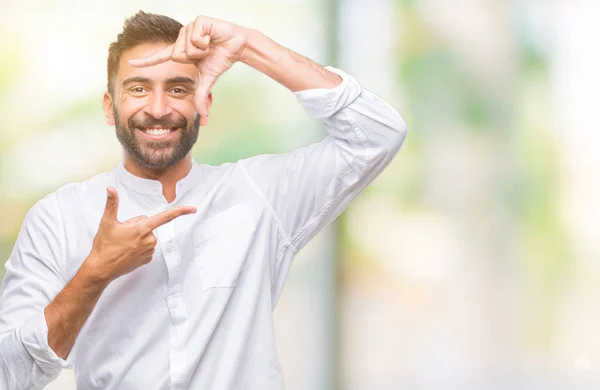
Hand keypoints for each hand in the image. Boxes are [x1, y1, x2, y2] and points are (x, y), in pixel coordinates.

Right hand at [85, 187, 195, 282]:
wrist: (101, 269)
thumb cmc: (104, 246)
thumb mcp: (107, 222)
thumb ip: (112, 204)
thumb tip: (111, 189)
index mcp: (142, 229)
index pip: (165, 217)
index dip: (180, 211)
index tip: (192, 209)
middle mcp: (149, 240)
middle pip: (148, 225)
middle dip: (137, 226)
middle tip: (122, 234)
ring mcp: (149, 251)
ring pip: (147, 236)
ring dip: (137, 237)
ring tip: (123, 243)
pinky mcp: (147, 259)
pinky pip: (146, 247)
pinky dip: (138, 246)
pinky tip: (127, 250)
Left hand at [128, 16, 247, 116]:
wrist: (238, 46)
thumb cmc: (221, 58)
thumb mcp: (208, 79)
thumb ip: (201, 95)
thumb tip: (203, 115)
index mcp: (182, 52)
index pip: (161, 57)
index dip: (146, 61)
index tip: (131, 63)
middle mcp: (182, 39)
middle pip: (177, 55)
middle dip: (194, 58)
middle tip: (206, 53)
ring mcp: (189, 29)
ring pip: (186, 47)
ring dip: (202, 50)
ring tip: (210, 45)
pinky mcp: (198, 21)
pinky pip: (195, 37)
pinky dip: (206, 42)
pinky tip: (212, 37)